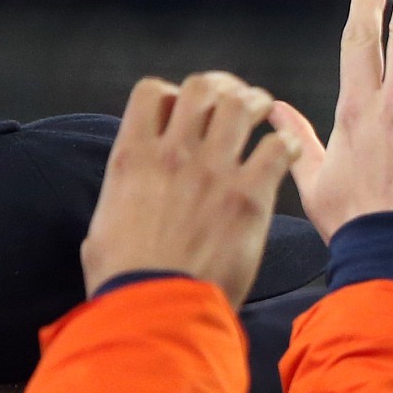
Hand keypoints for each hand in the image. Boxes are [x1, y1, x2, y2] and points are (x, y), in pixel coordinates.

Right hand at [81, 72, 299, 301]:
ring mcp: (212, 171)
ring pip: (240, 107)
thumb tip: (127, 196)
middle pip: (201, 88)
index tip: (188, 110)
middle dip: (222, 87)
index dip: (175, 93)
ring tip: (265, 112)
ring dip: (256, 103)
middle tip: (236, 99)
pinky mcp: (248, 197)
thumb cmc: (127, 277)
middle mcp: (172, 153)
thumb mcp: (104, 222)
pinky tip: (288, 152)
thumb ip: (124, 194)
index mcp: (132, 155)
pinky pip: (275, 148)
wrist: (158, 305)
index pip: (152, 92)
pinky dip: (285, 143)